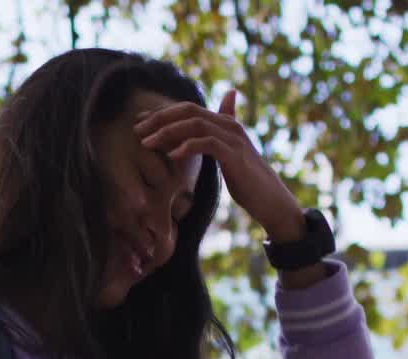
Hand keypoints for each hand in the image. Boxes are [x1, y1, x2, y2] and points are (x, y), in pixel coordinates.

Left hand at [134, 90, 305, 242]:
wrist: (271, 201)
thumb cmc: (247, 181)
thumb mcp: (226, 157)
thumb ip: (210, 141)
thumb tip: (193, 139)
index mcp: (224, 123)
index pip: (187, 109)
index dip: (161, 113)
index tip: (139, 122)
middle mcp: (228, 125)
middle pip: (187, 111)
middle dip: (159, 118)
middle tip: (136, 130)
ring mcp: (233, 138)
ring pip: (194, 124)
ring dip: (167, 132)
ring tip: (147, 143)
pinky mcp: (235, 155)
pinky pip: (207, 143)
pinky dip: (187, 146)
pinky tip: (171, 156)